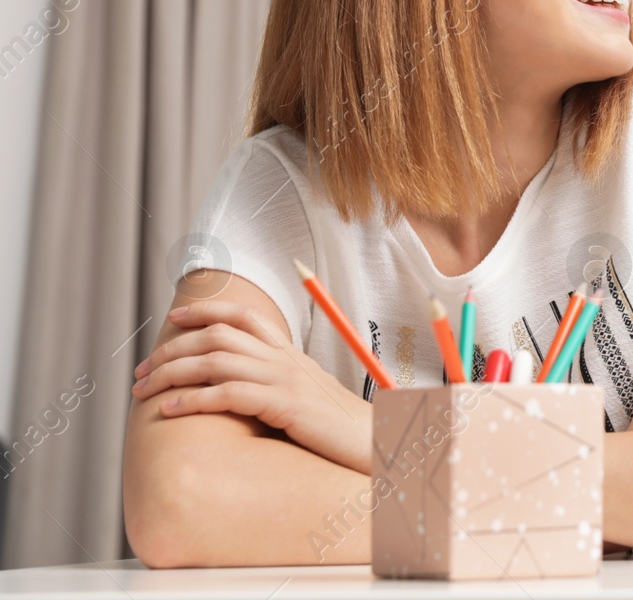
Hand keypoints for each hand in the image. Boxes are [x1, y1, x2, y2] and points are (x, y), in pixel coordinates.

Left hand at [131, 301, 371, 474]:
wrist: (371, 440)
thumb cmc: (336, 425)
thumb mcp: (306, 395)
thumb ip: (279, 384)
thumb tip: (244, 387)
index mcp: (289, 354)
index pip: (245, 316)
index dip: (207, 311)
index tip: (175, 317)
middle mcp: (284, 360)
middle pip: (219, 336)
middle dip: (173, 349)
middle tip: (142, 370)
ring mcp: (285, 379)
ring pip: (217, 361)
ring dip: (172, 373)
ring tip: (143, 390)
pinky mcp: (284, 405)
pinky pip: (230, 395)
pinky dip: (195, 400)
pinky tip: (172, 409)